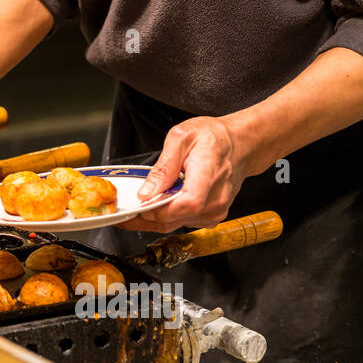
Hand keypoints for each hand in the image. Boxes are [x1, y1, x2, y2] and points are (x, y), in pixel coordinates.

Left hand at [116, 116, 251, 232]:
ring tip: (135, 210)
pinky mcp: (211, 216)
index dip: (161, 209)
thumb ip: (163, 167)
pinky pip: (183, 223)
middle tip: (124, 213)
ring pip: (177, 224)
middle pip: (178, 218)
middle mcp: (216, 198)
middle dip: (147, 217)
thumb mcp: (181, 138)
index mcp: (210, 174)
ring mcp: (216, 210)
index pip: (188, 202)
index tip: (140, 207)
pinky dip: (166, 218)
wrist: (238, 145)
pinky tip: (154, 208)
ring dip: (154, 219)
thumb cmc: (213, 138)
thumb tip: (147, 192)